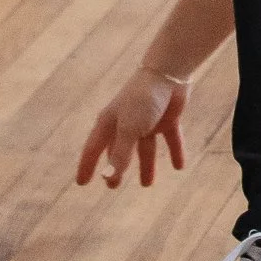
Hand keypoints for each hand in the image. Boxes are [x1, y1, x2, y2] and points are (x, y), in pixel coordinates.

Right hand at [75, 65, 187, 189]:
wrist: (169, 73)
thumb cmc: (142, 99)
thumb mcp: (129, 129)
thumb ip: (120, 154)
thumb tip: (108, 179)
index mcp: (110, 123)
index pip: (93, 149)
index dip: (87, 166)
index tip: (81, 183)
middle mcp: (126, 123)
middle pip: (119, 151)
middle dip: (116, 167)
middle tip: (112, 186)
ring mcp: (147, 121)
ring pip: (145, 148)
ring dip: (146, 165)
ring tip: (147, 184)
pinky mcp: (167, 119)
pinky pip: (171, 139)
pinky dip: (175, 151)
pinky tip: (180, 166)